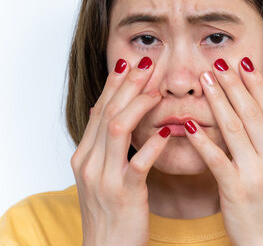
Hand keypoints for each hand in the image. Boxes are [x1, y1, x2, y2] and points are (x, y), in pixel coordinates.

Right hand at [70, 57, 169, 245]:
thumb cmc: (111, 212)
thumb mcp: (101, 176)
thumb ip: (106, 147)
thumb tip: (109, 115)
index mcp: (85, 156)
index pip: (99, 109)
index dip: (115, 84)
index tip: (131, 61)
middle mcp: (89, 162)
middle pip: (107, 112)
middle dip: (128, 85)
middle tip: (147, 62)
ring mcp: (103, 178)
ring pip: (117, 129)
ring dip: (138, 106)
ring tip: (157, 90)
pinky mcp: (123, 194)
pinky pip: (138, 163)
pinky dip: (152, 144)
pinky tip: (167, 130)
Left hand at [184, 57, 262, 245]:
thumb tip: (255, 107)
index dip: (254, 83)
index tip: (240, 62)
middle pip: (252, 113)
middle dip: (234, 84)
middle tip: (218, 63)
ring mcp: (258, 174)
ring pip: (235, 129)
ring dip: (218, 101)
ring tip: (205, 81)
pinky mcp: (237, 190)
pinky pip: (216, 159)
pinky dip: (202, 139)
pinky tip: (188, 124)